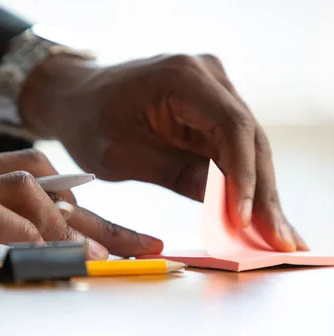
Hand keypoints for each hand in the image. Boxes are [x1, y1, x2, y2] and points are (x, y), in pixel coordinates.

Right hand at [0, 142, 162, 263]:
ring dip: (74, 228)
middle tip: (147, 244)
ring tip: (112, 257)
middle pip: (51, 190)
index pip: (34, 178)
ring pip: (31, 197)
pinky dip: (28, 237)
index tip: (110, 218)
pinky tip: (53, 255)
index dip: (78, 197)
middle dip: (103, 218)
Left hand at [21, 53, 306, 251]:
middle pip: (249, 138)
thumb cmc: (88, 120)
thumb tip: (223, 203)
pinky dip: (240, 183)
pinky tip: (255, 216)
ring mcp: (212, 92)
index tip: (244, 217)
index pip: (230, 126)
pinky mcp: (208, 112)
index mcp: (181, 77)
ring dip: (259, 192)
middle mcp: (206, 77)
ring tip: (275, 236)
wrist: (76, 97)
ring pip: (247, 147)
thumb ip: (174, 172)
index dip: (243, 175)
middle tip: (278, 239)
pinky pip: (232, 150)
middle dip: (262, 192)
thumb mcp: (121, 153)